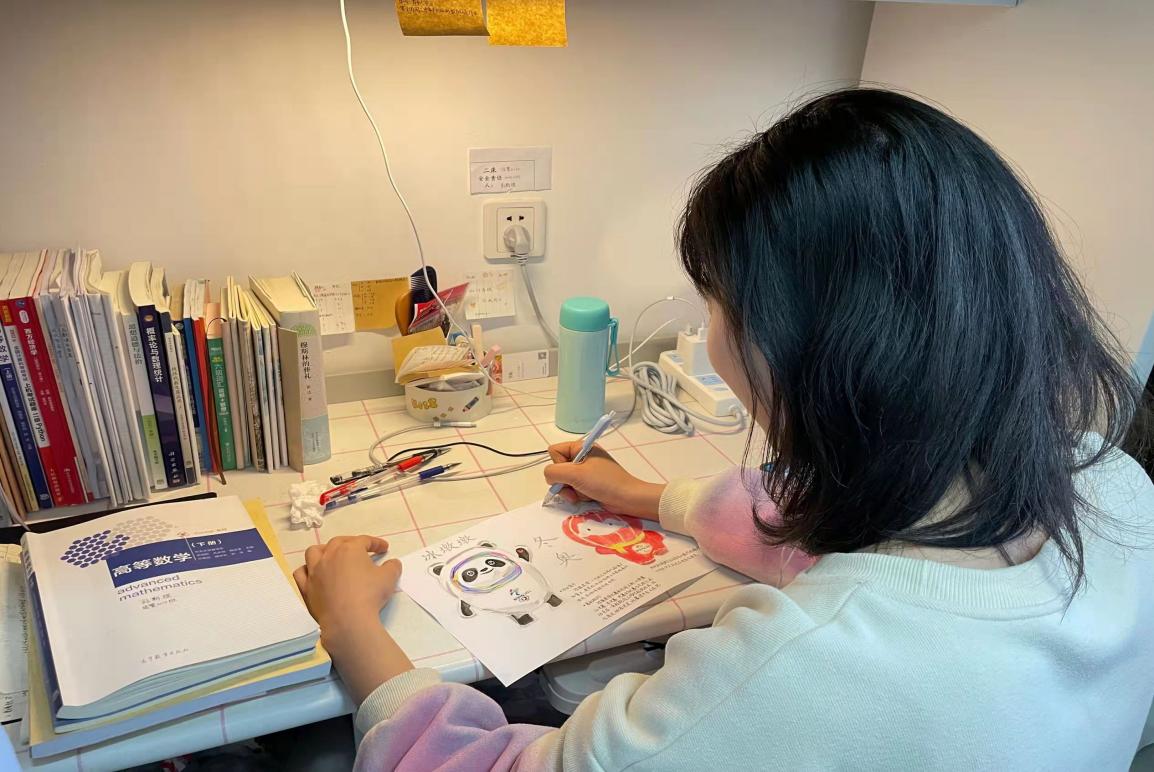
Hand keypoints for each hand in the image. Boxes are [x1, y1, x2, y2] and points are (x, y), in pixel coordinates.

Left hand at [293, 535, 413, 702]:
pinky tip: (313, 574)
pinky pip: (301, 573)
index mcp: (350, 550)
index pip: (364, 540)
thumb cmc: (370, 595)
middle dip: (350, 543)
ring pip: (314, 552)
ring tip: (331, 556)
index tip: (384, 549)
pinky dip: (307, 570)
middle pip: (338, 542)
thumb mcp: (389, 578)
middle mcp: (329, 556)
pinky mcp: (307, 588)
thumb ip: (393, 566)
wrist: (347, 621)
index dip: (376, 543)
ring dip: (323, 551)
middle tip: (361, 551)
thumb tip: (393, 563)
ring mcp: (315, 571)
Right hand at [544, 442, 664, 519]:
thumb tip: (549, 477)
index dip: (558, 464)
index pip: (554, 451)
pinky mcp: (590, 483)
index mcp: (581, 447)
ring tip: (583, 494)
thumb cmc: (604, 482)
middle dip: (564, 482)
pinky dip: (578, 495)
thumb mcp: (576, 474)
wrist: (627, 498)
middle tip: (575, 488)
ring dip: (571, 491)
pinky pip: (574, 488)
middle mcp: (582, 456)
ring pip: (564, 481)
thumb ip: (554, 472)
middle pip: (558, 468)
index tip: (570, 472)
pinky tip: (587, 497)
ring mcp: (586, 471)